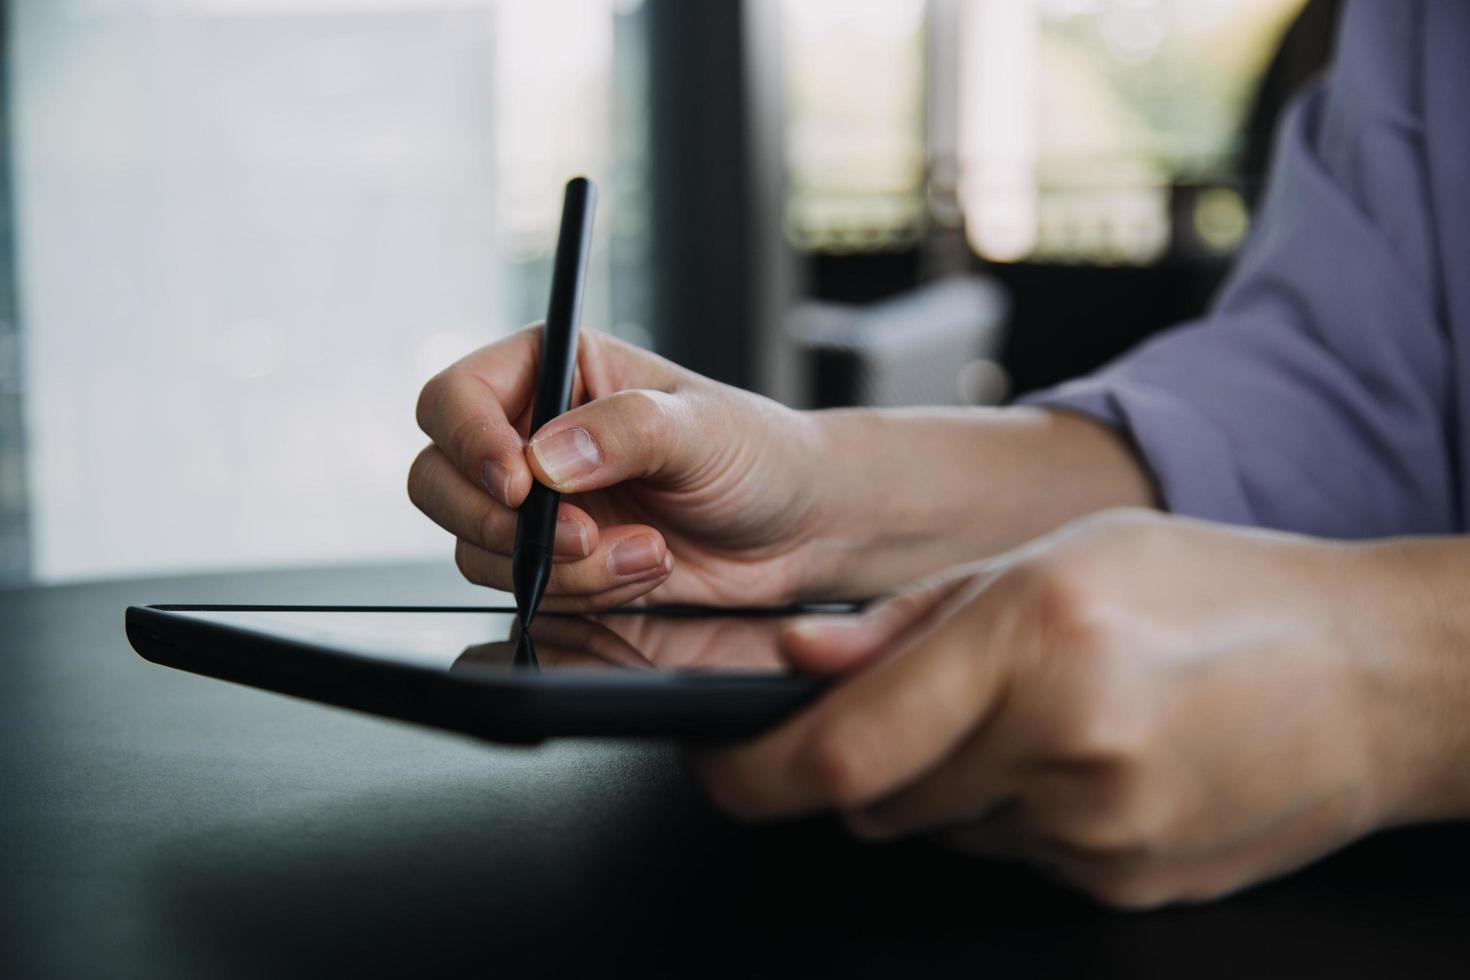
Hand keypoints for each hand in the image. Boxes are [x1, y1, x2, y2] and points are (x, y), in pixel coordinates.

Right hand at [409, 325, 827, 610]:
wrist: (796, 530)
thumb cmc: (757, 454)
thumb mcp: (701, 428)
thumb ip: (624, 432)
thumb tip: (548, 459)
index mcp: (552, 371)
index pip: (455, 398)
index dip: (469, 442)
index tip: (518, 484)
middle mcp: (529, 436)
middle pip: (438, 480)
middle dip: (502, 523)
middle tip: (580, 536)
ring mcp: (535, 506)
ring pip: (476, 547)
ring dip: (558, 567)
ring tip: (646, 551)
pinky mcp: (553, 563)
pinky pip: (523, 590)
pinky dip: (580, 594)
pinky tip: (645, 570)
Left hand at [695, 510, 1441, 907]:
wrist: (1375, 680)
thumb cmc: (1220, 592)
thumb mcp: (1055, 558)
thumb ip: (911, 618)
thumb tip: (803, 660)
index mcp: (1034, 639)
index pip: (842, 748)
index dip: (755, 773)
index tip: (721, 770)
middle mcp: (1063, 744)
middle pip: (879, 799)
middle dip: (871, 759)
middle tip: (935, 703)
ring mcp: (1098, 832)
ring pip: (943, 832)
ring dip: (952, 785)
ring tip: (1042, 718)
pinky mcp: (1125, 886)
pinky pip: (1014, 861)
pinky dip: (1017, 819)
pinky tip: (1089, 762)